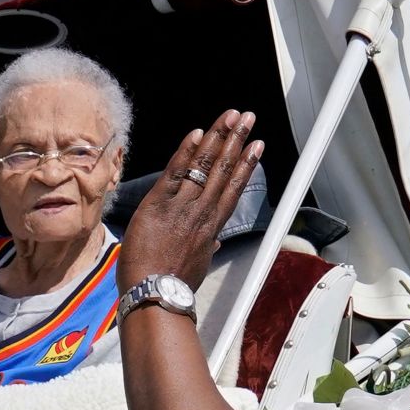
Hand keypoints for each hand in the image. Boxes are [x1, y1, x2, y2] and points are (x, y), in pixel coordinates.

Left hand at [118, 110, 262, 290]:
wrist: (153, 293)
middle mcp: (202, 213)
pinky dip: (187, 151)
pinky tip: (197, 132)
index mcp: (211, 228)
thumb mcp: (196, 266)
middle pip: (224, 170)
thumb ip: (204, 249)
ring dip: (219, 137)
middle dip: (237, 140)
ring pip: (205, 166)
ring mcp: (182, 207)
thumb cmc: (169, 284)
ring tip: (232, 117)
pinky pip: (175, 172)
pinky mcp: (158, 204)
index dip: (246, 165)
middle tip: (248, 118)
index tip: (256, 147)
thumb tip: (211, 244)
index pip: (233, 189)